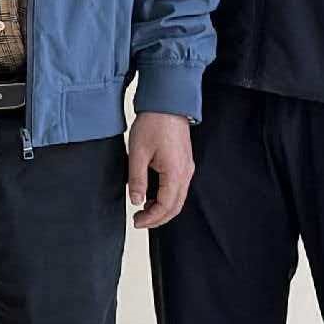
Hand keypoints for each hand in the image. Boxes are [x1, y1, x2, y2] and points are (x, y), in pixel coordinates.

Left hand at [126, 110, 195, 230]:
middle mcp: (185, 172)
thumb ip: (137, 180)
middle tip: (140, 221)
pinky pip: (178, 187)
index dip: (151, 218)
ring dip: (163, 208)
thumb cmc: (154, 122)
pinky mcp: (184, 162)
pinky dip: (167, 197)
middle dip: (158, 218)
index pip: (166, 206)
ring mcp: (187, 167)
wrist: (167, 102)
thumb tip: (136, 200)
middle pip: (175, 206)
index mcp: (175, 173)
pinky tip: (153, 195)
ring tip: (144, 210)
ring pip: (178, 198)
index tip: (137, 221)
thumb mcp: (137, 153)